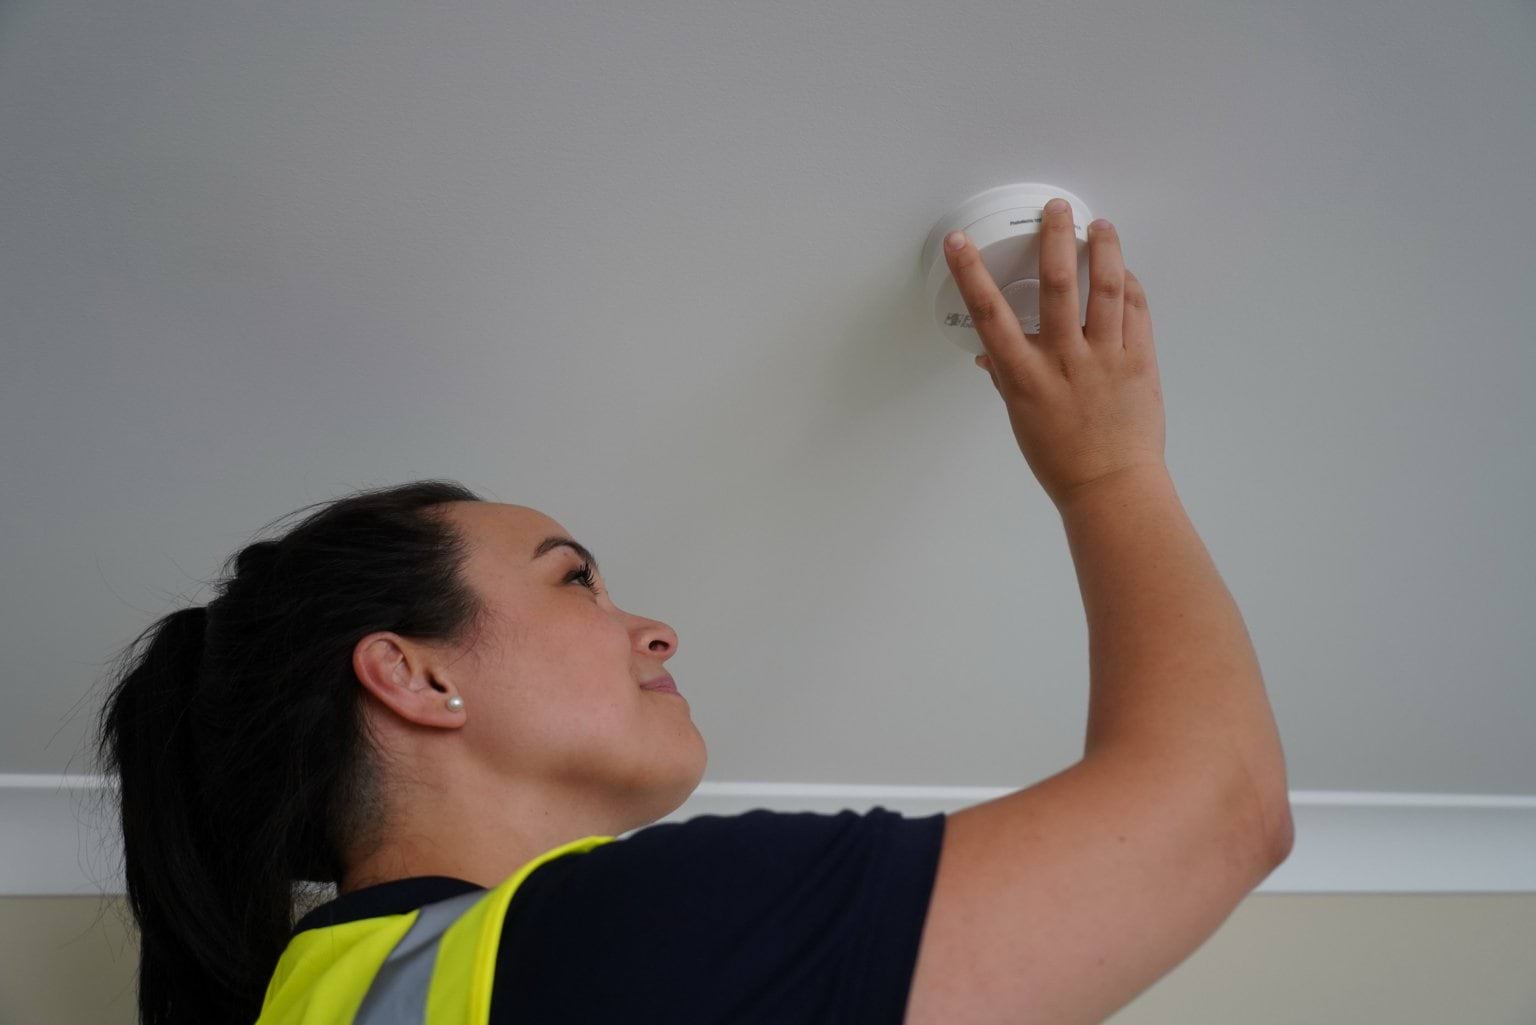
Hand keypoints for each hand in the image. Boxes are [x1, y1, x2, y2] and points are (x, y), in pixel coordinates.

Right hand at [944, 202, 1167, 507]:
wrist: (1111, 487)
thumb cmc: (1060, 458)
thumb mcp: (1022, 417)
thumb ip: (1007, 379)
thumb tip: (991, 357)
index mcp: (1024, 375)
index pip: (989, 315)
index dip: (971, 273)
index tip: (959, 241)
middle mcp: (1064, 359)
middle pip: (1059, 285)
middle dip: (1055, 239)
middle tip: (1056, 209)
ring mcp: (1105, 358)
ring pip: (1107, 288)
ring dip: (1104, 249)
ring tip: (1099, 225)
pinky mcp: (1139, 361)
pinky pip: (1135, 311)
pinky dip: (1129, 284)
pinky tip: (1122, 270)